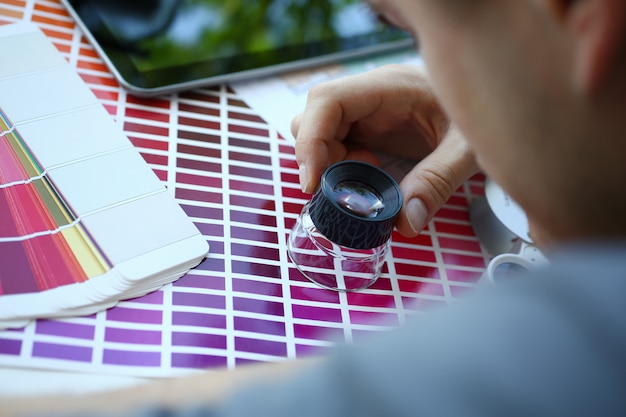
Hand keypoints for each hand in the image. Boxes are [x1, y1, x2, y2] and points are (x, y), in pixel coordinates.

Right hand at [291, 64, 478, 236]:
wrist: (494, 103)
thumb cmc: (486, 110)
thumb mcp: (466, 148)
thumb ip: (438, 181)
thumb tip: (406, 223)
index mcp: (389, 87)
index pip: (327, 101)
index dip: (310, 140)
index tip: (313, 182)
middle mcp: (370, 96)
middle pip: (313, 120)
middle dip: (320, 160)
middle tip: (349, 189)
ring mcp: (367, 113)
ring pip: (321, 136)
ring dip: (333, 167)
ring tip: (368, 182)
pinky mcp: (370, 130)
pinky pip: (339, 148)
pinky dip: (345, 171)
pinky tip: (374, 180)